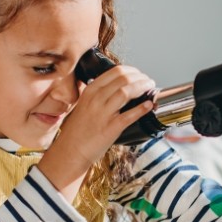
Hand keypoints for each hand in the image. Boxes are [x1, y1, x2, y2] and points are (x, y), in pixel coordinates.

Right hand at [39, 64, 154, 200]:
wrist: (70, 151)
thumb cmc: (79, 130)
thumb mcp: (85, 104)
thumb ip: (100, 94)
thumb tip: (121, 87)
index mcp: (90, 90)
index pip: (116, 71)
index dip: (133, 71)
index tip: (140, 74)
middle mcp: (96, 99)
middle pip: (124, 79)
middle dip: (141, 78)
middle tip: (149, 82)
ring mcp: (103, 113)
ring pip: (127, 92)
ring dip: (143, 88)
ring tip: (151, 89)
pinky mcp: (111, 128)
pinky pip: (129, 115)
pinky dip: (142, 108)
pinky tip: (149, 105)